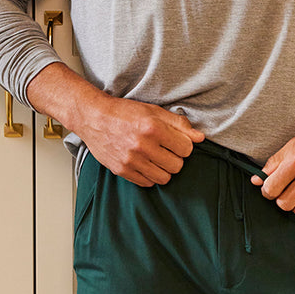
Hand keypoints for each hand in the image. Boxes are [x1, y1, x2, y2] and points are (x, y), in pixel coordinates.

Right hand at [79, 97, 203, 186]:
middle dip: (175, 158)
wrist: (94, 117)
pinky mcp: (122, 170)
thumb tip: (200, 137)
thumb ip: (179, 124)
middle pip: (177, 165)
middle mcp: (143, 145)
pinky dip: (150, 176)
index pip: (186, 149)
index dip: (184, 145)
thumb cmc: (125, 112)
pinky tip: (146, 164)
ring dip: (164, 169)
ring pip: (164, 178)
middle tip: (166, 150)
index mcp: (153, 127)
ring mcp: (131, 160)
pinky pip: (147, 183)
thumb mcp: (154, 111)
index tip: (176, 142)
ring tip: (157, 158)